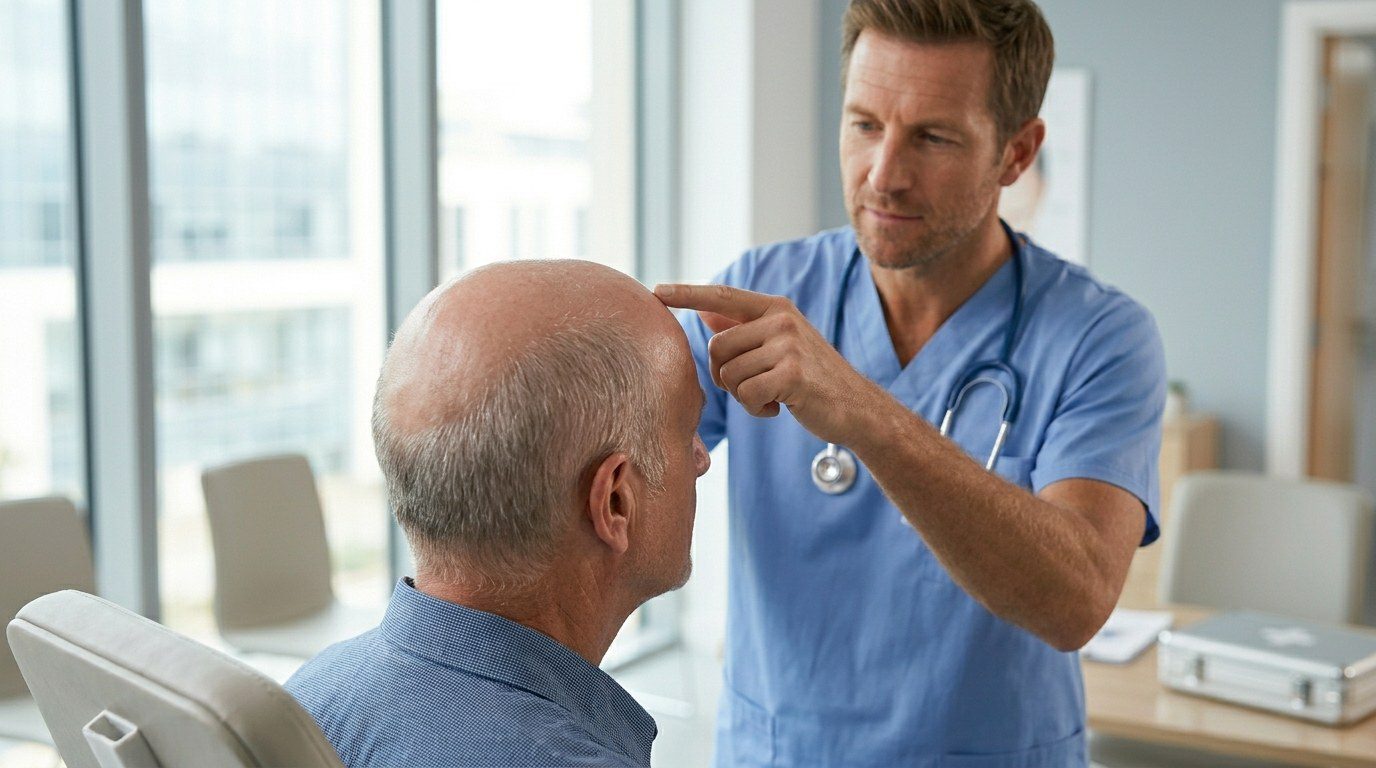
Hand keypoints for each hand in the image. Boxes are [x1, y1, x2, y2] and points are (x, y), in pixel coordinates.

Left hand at [655, 283, 879, 445]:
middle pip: (716, 347)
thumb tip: (704, 311)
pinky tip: (780, 408)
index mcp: (776, 308)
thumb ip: (743, 328)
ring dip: (743, 396)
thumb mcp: (780, 345)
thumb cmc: (812, 379)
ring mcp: (788, 344)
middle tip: (754, 386)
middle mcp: (781, 319)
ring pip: (728, 374)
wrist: (857, 407)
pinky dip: (756, 410)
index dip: (687, 293)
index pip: (722, 296)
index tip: (656, 291)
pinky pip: (746, 395)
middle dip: (724, 375)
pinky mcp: (792, 373)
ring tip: (773, 396)